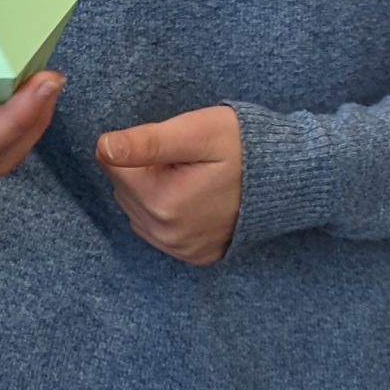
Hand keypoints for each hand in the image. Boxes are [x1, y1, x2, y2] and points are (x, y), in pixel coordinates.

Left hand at [95, 106, 242, 264]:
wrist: (288, 177)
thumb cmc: (242, 146)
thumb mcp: (196, 133)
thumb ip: (147, 142)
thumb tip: (102, 147)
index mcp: (162, 203)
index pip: (112, 165)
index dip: (139, 147)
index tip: (173, 146)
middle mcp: (167, 235)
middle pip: (124, 189)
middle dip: (144, 170)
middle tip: (185, 159)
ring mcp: (181, 249)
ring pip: (137, 209)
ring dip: (153, 190)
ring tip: (192, 177)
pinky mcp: (193, 256)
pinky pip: (157, 229)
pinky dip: (167, 210)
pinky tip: (194, 196)